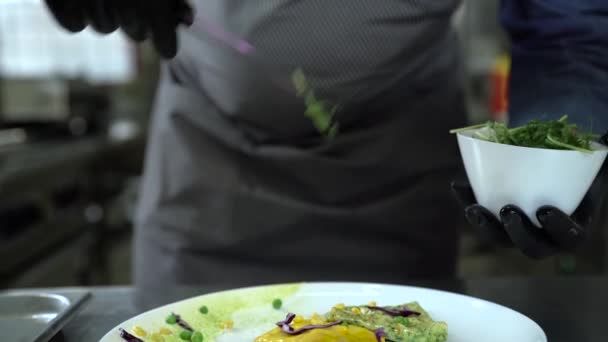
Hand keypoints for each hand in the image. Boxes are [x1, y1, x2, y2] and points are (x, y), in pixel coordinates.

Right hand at [44, 0, 193, 57]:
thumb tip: (187, 20)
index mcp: (154, 1)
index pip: (167, 47)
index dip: (166, 40)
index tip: (164, 38)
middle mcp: (125, 7)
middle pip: (136, 34)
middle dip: (138, 18)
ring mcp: (90, 5)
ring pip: (105, 28)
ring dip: (107, 12)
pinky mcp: (59, 2)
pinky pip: (74, 24)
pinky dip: (76, 11)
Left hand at [451, 160, 606, 258]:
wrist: (551, 164)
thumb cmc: (577, 167)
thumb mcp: (595, 164)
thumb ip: (600, 157)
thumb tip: (607, 136)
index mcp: (573, 228)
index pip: (569, 236)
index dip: (558, 227)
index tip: (544, 210)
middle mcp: (544, 236)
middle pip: (530, 247)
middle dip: (517, 232)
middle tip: (508, 210)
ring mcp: (517, 231)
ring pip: (499, 238)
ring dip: (485, 226)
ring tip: (474, 209)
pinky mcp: (495, 218)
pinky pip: (479, 217)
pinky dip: (467, 201)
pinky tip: (459, 185)